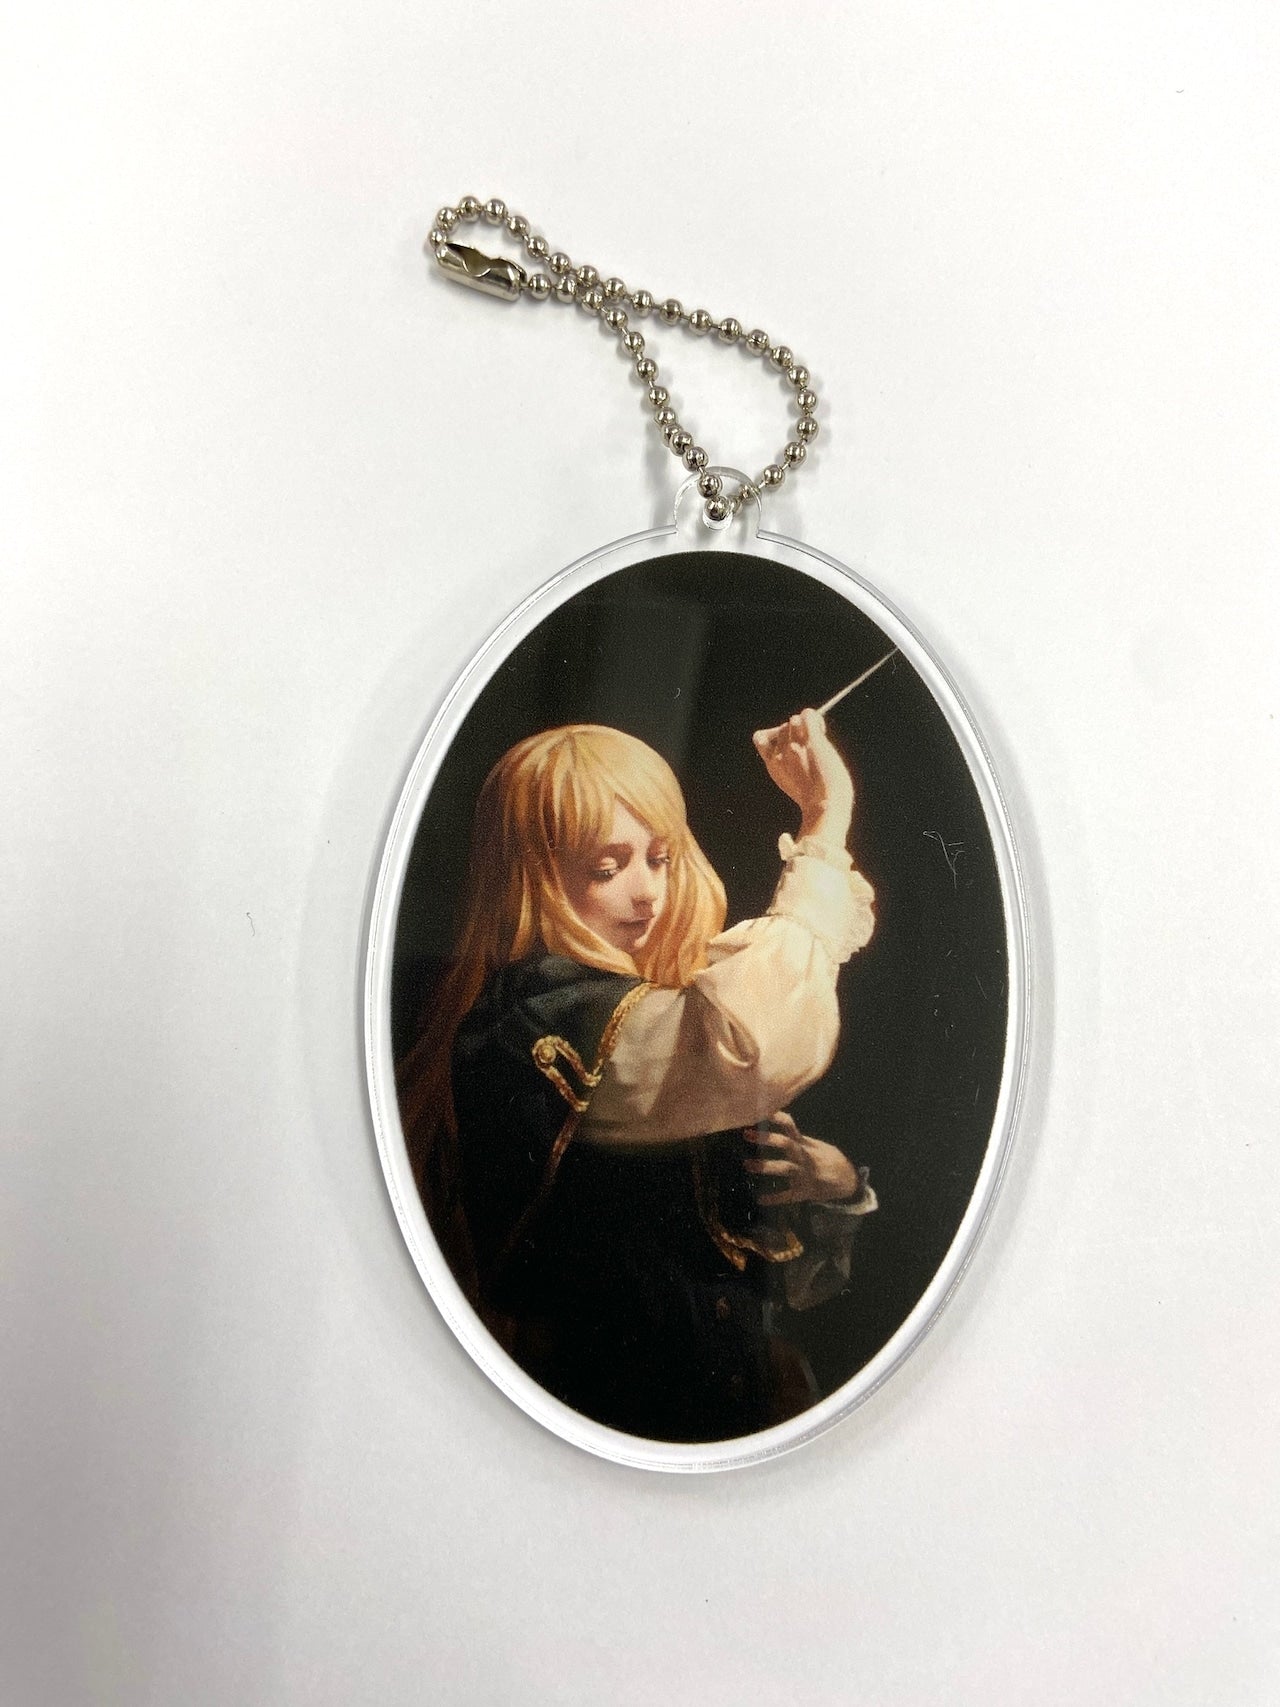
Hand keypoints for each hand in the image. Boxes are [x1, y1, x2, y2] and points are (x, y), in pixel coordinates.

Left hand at [743, 1111, 862, 1205]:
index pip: (790, 1127)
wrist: (849, 1182)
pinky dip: (774, 1198)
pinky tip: (760, 1200)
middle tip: (746, 1134)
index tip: (759, 1112)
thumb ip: (801, 1140)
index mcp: (806, 1145)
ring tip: (747, 1165)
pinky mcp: (804, 1192)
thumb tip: (782, 1129)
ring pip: (785, 1168)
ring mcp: (804, 1175)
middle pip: (786, 1144)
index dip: (776, 1118)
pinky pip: (787, 1196)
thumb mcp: (819, 1146)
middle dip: (767, 1138)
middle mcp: (804, 1158)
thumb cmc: (832, 1161)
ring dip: (766, 1166)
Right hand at [752, 708, 853, 845]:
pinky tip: (821, 728)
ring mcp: (794, 746)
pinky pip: (807, 716)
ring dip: (805, 724)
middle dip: (795, 731)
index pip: (761, 738)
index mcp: (772, 765)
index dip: (775, 736)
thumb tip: (799, 748)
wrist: (826, 806)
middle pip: (783, 728)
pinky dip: (814, 718)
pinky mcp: (811, 741)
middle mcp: (779, 754)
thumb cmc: (818, 801)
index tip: (789, 743)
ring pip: (794, 720)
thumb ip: (790, 767)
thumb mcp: (794, 785)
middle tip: (811, 741)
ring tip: (818, 735)